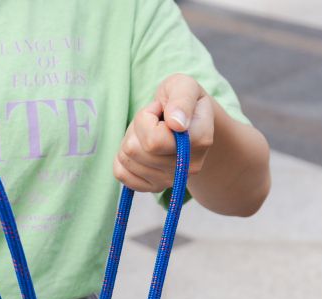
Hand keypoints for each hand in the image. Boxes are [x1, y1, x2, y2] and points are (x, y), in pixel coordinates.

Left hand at [114, 73, 213, 191]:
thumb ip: (182, 100)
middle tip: (153, 120)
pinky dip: (122, 158)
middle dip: (136, 127)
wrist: (185, 121)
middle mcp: (187, 167)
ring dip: (130, 140)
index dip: (148, 118)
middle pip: (135, 150)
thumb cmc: (182, 99)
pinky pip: (121, 174)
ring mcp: (170, 180)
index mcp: (199, 141)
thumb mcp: (185, 86)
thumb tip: (176, 124)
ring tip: (149, 131)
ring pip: (127, 159)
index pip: (154, 141)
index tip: (160, 109)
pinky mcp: (154, 187)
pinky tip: (139, 148)